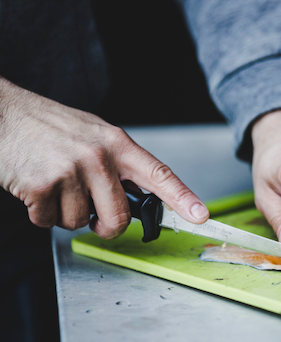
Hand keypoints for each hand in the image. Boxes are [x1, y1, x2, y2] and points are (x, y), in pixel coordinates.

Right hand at [0, 77, 209, 237]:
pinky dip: (41, 214)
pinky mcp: (42, 185)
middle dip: (107, 227)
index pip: (159, 174)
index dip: (183, 198)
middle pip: (118, 216)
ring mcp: (71, 170)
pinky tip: (36, 189)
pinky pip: (49, 222)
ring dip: (66, 215)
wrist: (4, 115)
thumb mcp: (94, 135)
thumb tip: (138, 198)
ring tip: (56, 186)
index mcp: (117, 143)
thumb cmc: (50, 127)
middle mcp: (99, 156)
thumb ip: (117, 164)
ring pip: (80, 222)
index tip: (201, 216)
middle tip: (95, 219)